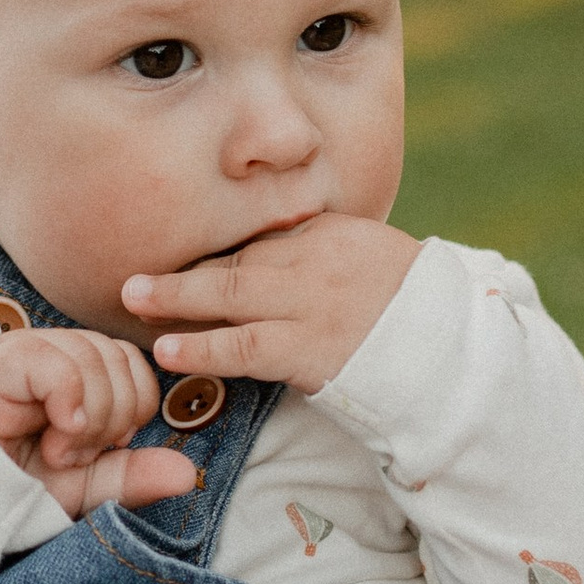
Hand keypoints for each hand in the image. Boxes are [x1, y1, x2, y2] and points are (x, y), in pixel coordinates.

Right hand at [0, 325, 199, 516]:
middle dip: (112, 418)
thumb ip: (130, 478)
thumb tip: (188, 474)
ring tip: (54, 449)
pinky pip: (59, 364)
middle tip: (73, 452)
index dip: (131, 409)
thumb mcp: (79, 488)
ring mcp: (28, 352)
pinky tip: (54, 432)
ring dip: (88, 419)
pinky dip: (69, 402)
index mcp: (78, 374)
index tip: (98, 448)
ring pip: (96, 359)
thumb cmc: (6, 481)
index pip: (135, 365)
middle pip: (122, 359)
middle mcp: (57, 354)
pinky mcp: (1, 361)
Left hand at [123, 213, 420, 392]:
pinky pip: (246, 345)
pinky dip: (204, 345)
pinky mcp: (311, 347)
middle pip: (235, 258)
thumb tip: (268, 263)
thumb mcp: (368, 262)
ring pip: (231, 292)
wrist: (453, 350)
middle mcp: (316, 259)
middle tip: (130, 278)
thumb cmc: (409, 311)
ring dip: (177, 298)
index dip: (211, 254)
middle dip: (180, 268)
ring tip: (134, 302)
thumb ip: (319, 257)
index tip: (174, 262)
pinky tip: (172, 350)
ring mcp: (312, 303)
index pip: (259, 239)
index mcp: (329, 233)